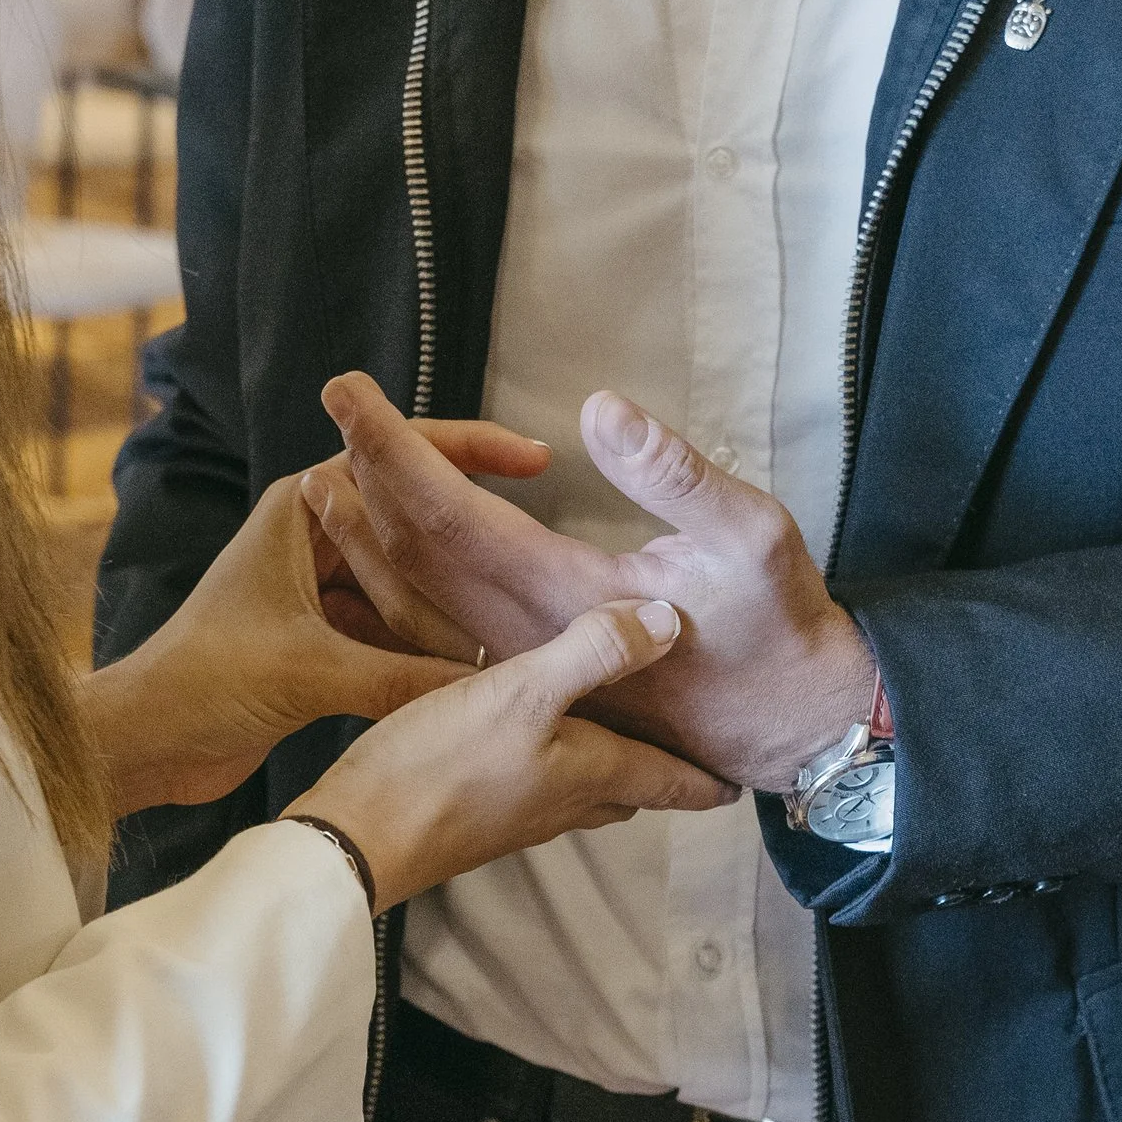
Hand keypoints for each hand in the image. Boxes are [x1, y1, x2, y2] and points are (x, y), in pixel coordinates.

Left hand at [88, 427, 554, 818]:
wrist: (144, 745)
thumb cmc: (202, 683)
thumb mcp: (314, 672)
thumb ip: (407, 678)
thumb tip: (498, 686)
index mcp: (300, 509)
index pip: (396, 458)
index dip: (468, 452)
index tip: (535, 460)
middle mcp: (311, 540)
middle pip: (410, 523)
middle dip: (470, 537)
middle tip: (538, 551)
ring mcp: (317, 592)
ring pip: (406, 583)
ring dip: (450, 599)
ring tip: (520, 610)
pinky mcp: (319, 643)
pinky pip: (392, 633)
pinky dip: (426, 648)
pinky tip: (477, 665)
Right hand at [291, 594, 737, 913]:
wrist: (356, 838)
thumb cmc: (443, 767)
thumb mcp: (524, 692)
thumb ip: (595, 652)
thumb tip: (670, 620)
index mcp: (590, 771)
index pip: (670, 778)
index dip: (707, 778)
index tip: (745, 782)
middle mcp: (563, 801)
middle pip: (629, 789)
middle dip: (661, 774)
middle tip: (687, 756)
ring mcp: (516, 814)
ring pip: (582, 791)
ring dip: (606, 769)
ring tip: (617, 741)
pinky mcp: (472, 813)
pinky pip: (533, 787)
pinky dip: (550, 763)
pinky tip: (527, 740)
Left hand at [304, 373, 886, 791]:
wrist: (792, 730)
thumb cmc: (781, 633)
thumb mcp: (754, 539)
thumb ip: (674, 477)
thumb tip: (602, 411)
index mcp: (568, 595)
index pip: (452, 513)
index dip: (396, 448)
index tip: (347, 392)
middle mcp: (529, 636)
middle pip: (419, 552)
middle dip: (370, 474)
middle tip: (335, 409)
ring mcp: (528, 665)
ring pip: (420, 602)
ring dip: (369, 537)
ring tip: (329, 478)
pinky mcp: (538, 681)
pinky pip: (443, 637)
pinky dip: (399, 592)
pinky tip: (378, 568)